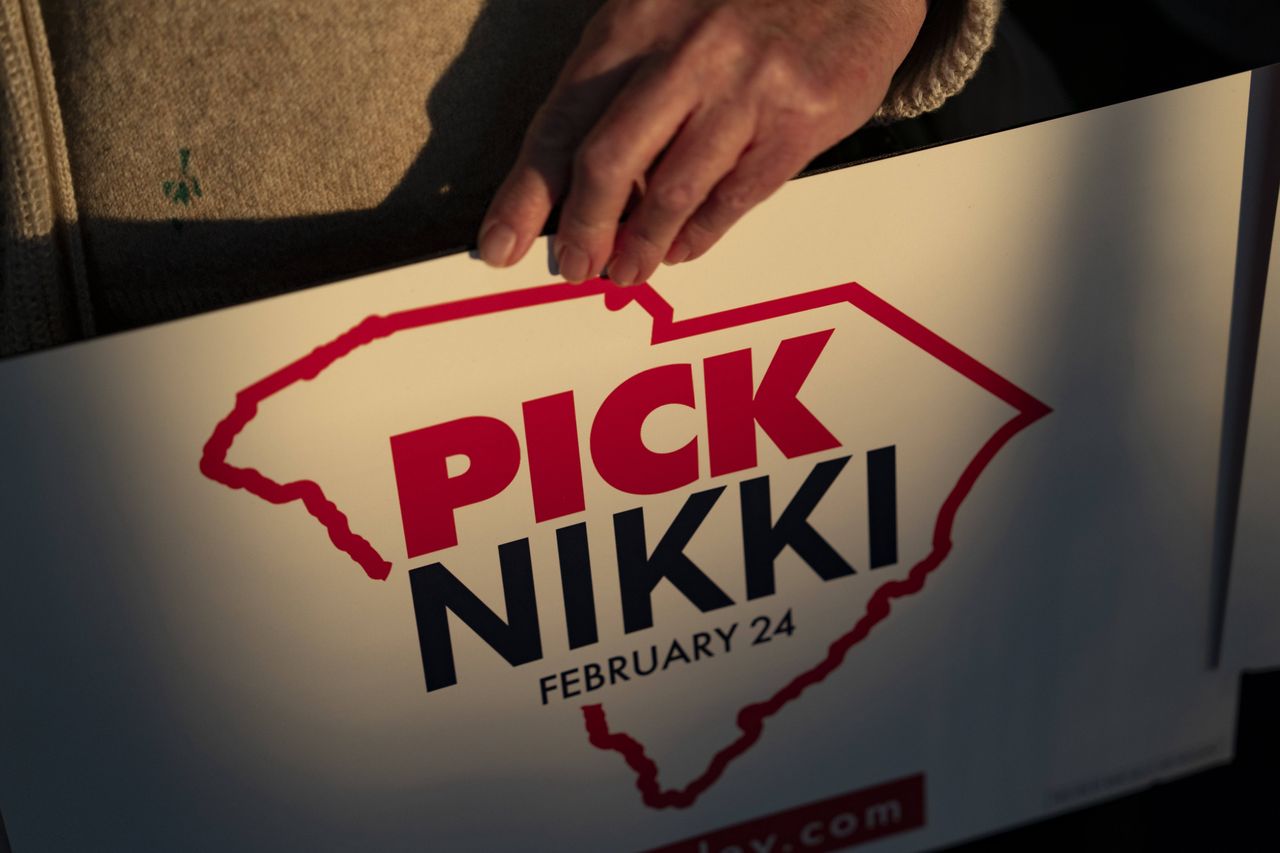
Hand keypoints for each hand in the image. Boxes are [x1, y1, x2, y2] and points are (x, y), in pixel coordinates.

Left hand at [476, 0, 925, 284]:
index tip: (498, 242)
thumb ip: (622, 82)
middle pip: (608, 161)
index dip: (526, 193)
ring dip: (642, 244)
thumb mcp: (669, 13)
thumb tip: (577, 177)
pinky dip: (702, 232)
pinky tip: (682, 249)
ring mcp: (744, 90)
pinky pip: (736, 196)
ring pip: (673, 190)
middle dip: (583, 227)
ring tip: (626, 272)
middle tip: (575, 267)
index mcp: (636, 23)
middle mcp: (685, 54)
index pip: (561, 121)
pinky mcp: (797, 122)